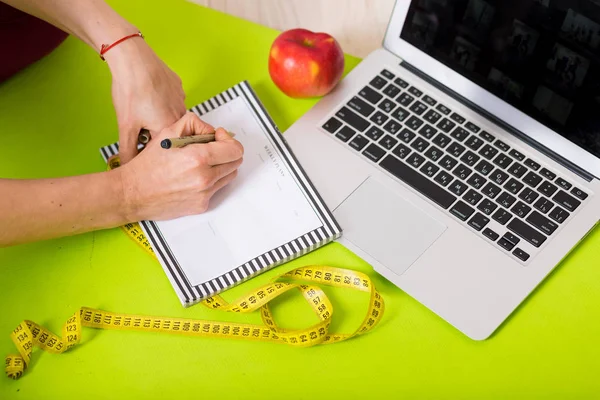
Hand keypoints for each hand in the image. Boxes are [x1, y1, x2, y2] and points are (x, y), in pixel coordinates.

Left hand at [104, 38, 186, 162]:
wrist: (133, 58)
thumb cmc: (131, 89)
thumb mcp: (126, 125)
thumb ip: (128, 150)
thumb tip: (129, 166)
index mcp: (171, 128)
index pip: (165, 148)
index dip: (150, 147)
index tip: (140, 144)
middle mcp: (182, 116)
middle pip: (170, 132)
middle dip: (154, 132)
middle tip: (138, 123)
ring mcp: (182, 99)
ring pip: (171, 116)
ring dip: (158, 116)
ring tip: (141, 106)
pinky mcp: (179, 87)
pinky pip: (172, 101)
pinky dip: (161, 101)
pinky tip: (148, 95)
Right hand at [118, 112, 243, 220]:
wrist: (132, 193)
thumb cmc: (147, 165)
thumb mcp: (167, 132)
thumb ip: (193, 123)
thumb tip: (213, 131)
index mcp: (198, 158)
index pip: (235, 150)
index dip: (229, 140)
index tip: (219, 137)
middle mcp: (204, 178)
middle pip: (235, 163)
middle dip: (226, 152)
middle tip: (212, 148)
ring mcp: (204, 194)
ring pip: (228, 176)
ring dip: (220, 166)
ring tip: (201, 162)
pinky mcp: (201, 206)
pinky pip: (216, 189)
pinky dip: (210, 181)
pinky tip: (193, 176)